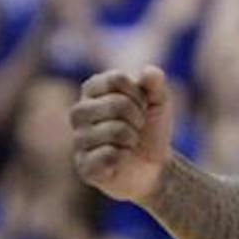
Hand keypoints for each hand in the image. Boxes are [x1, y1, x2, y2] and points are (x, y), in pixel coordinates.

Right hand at [73, 66, 176, 203]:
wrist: (154, 166)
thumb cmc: (150, 129)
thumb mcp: (159, 102)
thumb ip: (155, 83)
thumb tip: (148, 71)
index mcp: (93, 90)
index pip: (116, 79)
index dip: (138, 94)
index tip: (142, 105)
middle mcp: (79, 112)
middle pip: (117, 104)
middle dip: (138, 117)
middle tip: (137, 127)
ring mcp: (79, 140)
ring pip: (115, 131)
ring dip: (132, 138)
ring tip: (129, 143)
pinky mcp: (83, 166)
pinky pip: (108, 156)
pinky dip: (124, 157)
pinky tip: (120, 160)